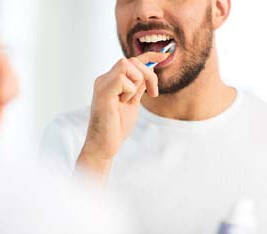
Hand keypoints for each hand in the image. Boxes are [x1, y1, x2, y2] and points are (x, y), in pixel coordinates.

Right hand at [77, 52, 168, 178]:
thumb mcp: (132, 102)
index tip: (164, 56)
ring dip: (136, 83)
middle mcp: (105, 79)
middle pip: (132, 61)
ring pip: (127, 65)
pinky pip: (122, 79)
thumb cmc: (116, 127)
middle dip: (148, 74)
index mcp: (111, 81)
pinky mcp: (103, 91)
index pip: (131, 61)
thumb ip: (138, 86)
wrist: (105, 145)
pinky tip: (122, 103)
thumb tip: (149, 71)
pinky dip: (129, 91)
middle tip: (152, 93)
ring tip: (128, 100)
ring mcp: (102, 84)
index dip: (149, 56)